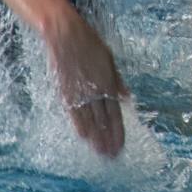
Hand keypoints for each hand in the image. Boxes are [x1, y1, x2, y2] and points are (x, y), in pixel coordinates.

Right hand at [42, 11, 128, 157]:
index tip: (121, 145)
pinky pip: (73, 111)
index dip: (118, 131)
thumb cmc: (91, 46)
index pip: (115, 113)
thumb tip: (127, 97)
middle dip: (108, 139)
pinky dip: (79, 124)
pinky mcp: (65, 90)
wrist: (66, 36)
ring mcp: (79, 92)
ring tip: (100, 152)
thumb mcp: (111, 61)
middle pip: (103, 120)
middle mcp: (95, 91)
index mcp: (108, 84)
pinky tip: (83, 136)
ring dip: (95, 137)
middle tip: (111, 156)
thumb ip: (117, 81)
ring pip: (89, 119)